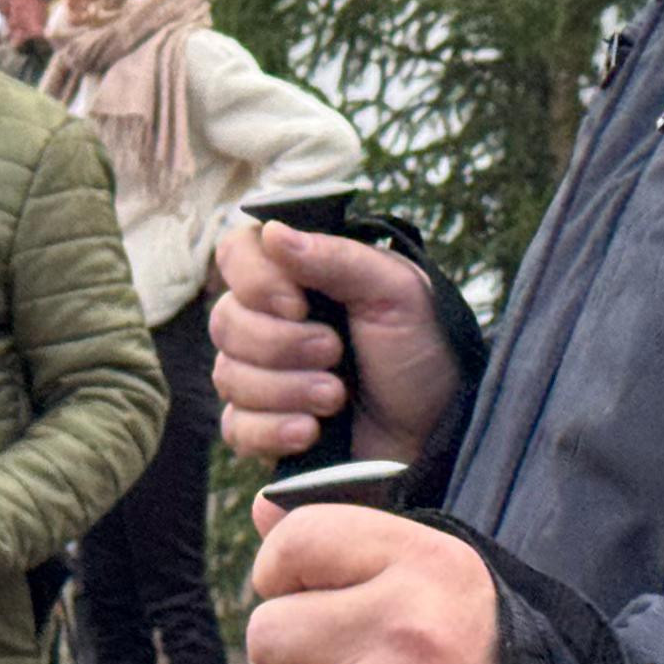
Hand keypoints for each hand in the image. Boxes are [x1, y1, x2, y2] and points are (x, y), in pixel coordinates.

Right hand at [213, 222, 459, 466]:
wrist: (438, 431)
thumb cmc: (422, 351)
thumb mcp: (398, 292)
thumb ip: (338, 258)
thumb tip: (271, 232)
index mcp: (300, 276)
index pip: (236, 253)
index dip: (255, 279)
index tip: (298, 303)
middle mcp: (272, 320)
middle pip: (226, 320)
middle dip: (282, 344)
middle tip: (336, 353)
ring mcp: (263, 376)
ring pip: (228, 375)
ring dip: (287, 388)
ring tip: (337, 397)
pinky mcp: (263, 428)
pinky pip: (234, 428)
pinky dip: (272, 430)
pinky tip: (311, 431)